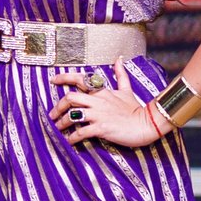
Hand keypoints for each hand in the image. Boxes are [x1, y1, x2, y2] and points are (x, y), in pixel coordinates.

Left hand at [46, 69, 160, 148]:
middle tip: (52, 115)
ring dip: (62, 123)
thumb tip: (119, 59)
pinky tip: (69, 141)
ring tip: (58, 129)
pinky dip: (72, 137)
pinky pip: (81, 132)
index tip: (53, 80)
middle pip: (70, 98)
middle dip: (58, 106)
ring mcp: (99, 115)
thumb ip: (120, 74)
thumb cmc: (135, 108)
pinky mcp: (102, 128)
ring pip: (72, 115)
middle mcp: (98, 101)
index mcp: (102, 91)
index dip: (64, 78)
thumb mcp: (126, 89)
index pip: (80, 79)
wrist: (148, 124)